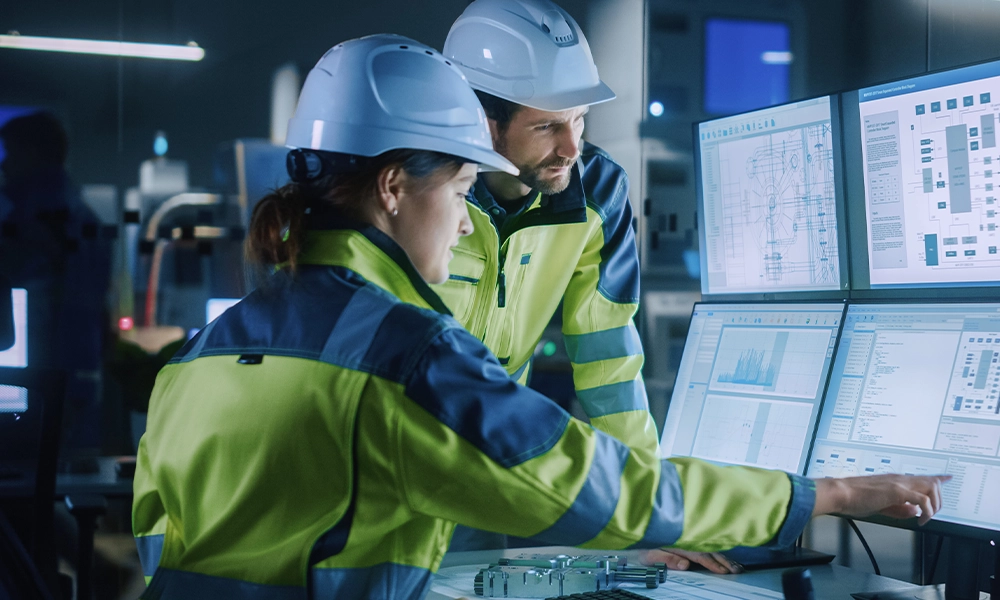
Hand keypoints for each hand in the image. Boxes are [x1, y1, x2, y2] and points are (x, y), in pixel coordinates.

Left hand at [639, 548, 742, 573]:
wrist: (635, 538)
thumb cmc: (642, 549)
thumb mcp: (651, 555)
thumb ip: (668, 559)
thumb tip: (686, 565)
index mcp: (679, 544)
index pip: (700, 555)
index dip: (713, 563)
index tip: (724, 571)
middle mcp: (686, 540)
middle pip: (710, 550)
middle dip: (724, 561)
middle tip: (737, 571)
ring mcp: (688, 541)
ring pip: (711, 548)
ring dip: (725, 557)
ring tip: (737, 567)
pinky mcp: (689, 542)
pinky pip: (707, 547)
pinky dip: (719, 553)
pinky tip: (726, 559)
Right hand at [813, 474, 951, 525]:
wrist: (840, 492)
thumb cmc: (853, 497)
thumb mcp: (880, 505)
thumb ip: (899, 508)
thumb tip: (914, 511)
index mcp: (895, 480)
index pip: (922, 476)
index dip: (939, 478)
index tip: (948, 478)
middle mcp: (899, 478)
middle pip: (933, 482)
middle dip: (939, 500)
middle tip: (933, 514)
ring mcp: (899, 483)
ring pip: (932, 488)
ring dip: (934, 505)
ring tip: (926, 517)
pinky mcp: (896, 491)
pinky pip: (922, 500)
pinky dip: (926, 511)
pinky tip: (919, 519)